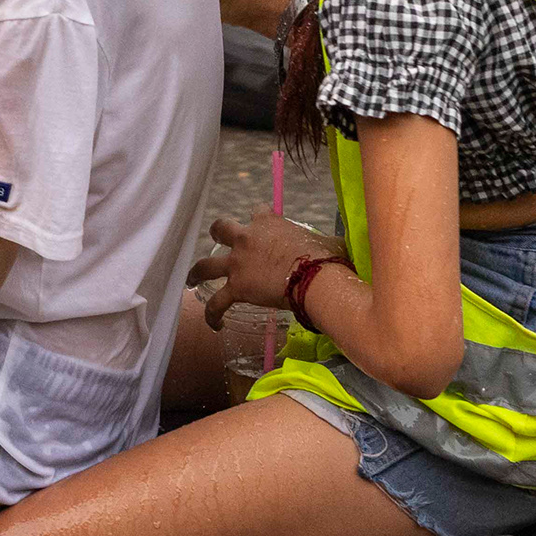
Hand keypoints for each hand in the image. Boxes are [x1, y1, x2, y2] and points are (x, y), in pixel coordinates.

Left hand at [194, 212, 340, 325]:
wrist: (315, 277)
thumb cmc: (325, 257)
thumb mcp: (328, 240)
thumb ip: (326, 241)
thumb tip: (344, 247)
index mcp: (268, 222)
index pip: (258, 211)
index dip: (259, 218)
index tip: (263, 227)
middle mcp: (247, 237)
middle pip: (220, 228)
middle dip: (217, 234)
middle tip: (218, 242)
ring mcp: (238, 263)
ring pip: (205, 265)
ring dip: (196, 272)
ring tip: (191, 280)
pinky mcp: (237, 287)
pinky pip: (216, 303)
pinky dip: (212, 314)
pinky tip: (215, 324)